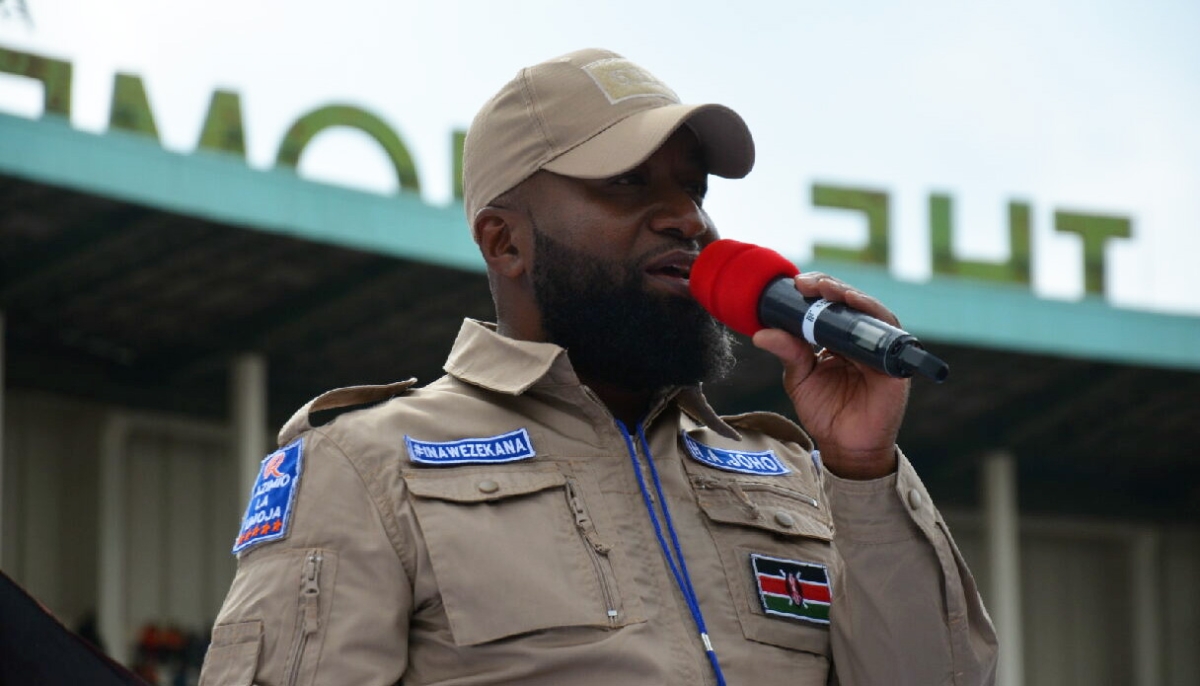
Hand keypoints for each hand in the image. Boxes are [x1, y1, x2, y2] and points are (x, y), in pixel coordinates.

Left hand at [752, 272, 909, 479]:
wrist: (845, 447)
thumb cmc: (825, 412)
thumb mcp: (799, 378)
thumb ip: (787, 352)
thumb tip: (760, 333)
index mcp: (839, 340)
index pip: (830, 306)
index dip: (815, 292)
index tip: (795, 284)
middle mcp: (861, 340)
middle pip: (849, 302)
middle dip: (828, 287)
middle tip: (806, 284)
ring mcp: (879, 349)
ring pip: (869, 310)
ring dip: (849, 294)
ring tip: (827, 289)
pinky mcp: (894, 361)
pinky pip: (887, 330)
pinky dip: (871, 313)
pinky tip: (854, 303)